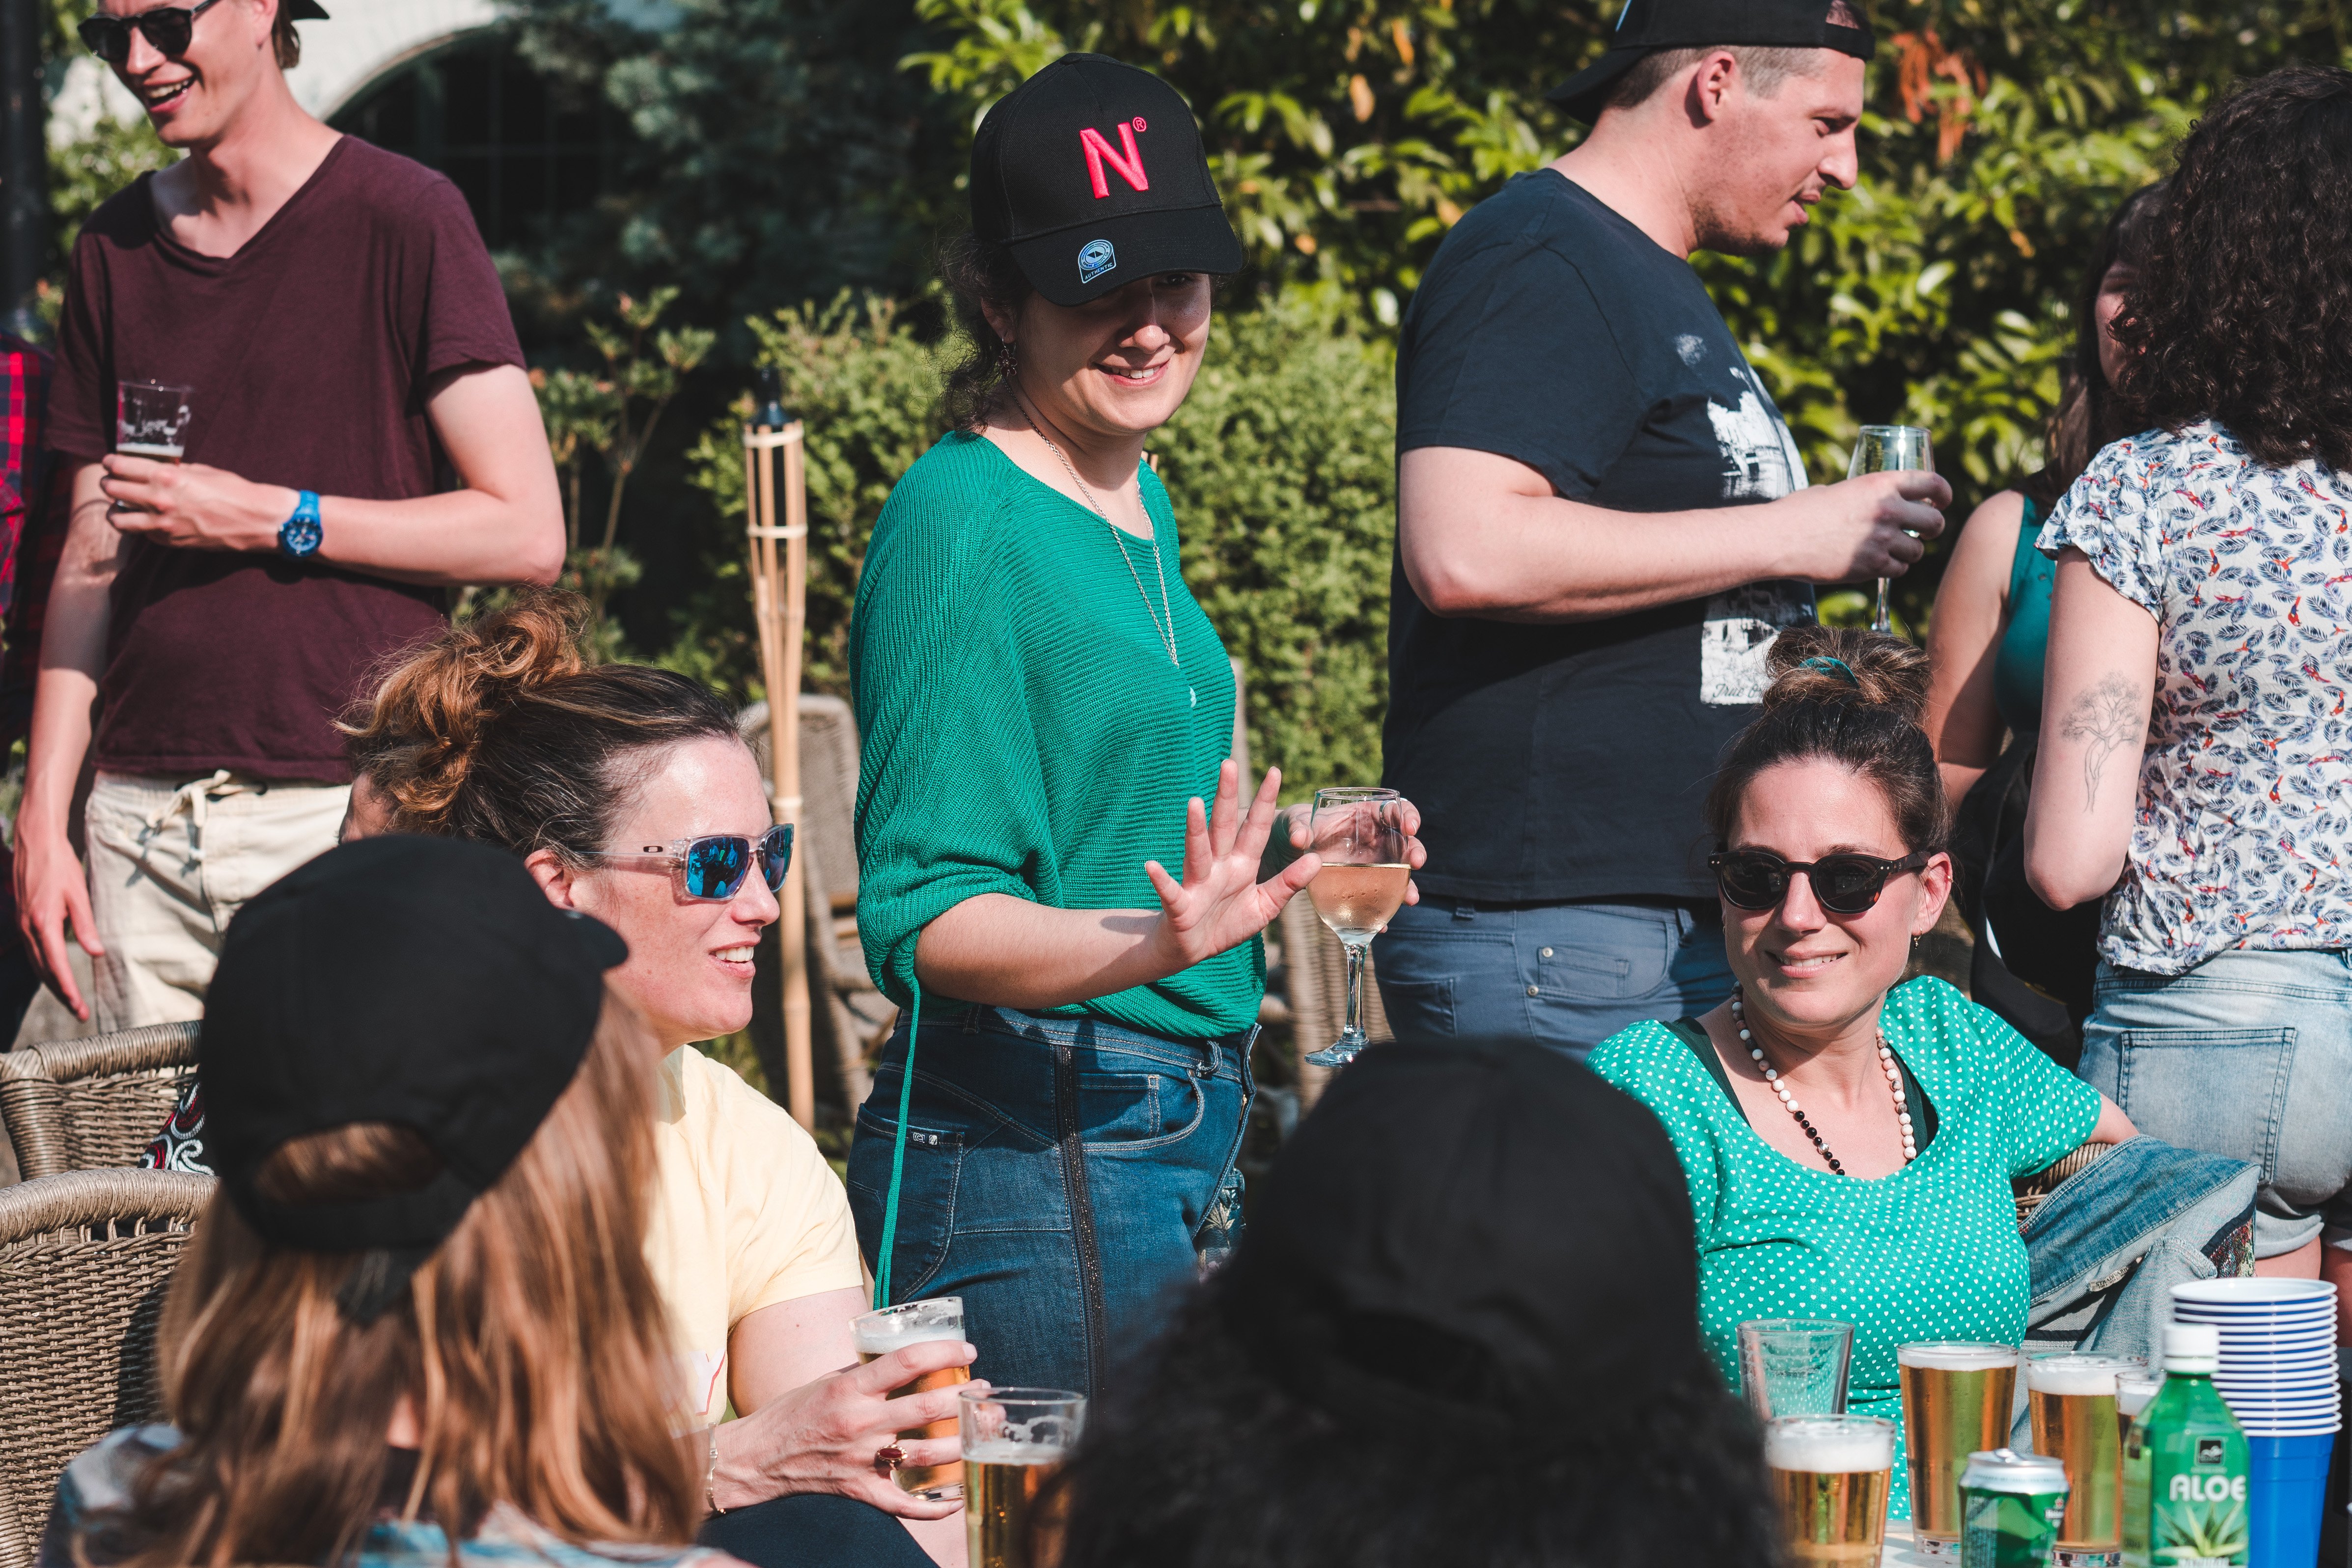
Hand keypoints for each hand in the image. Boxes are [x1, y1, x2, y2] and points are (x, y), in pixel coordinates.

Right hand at [13, 817, 102, 1020]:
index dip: (68, 990)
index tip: (79, 1007)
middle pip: (44, 971)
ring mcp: (21, 924)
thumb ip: (85, 925)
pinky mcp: (22, 920)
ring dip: (52, 984)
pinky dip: (43, 967)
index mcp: (43, 924)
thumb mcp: (79, 894)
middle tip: (79, 1013)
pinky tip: (54, 975)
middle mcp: (28, 928)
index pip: (56, 966)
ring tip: (70, 1001)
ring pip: (36, 963)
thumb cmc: (61, 866)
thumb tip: (96, 952)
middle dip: (62, 994)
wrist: (36, 843)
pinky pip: (32, 950)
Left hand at [99, 453, 295, 552]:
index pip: (121, 467)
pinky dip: (137, 526)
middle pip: (114, 490)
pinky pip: (140, 533)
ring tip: (118, 506)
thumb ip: (175, 470)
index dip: (112, 463)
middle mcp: (159, 500)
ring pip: (117, 518)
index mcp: (166, 477)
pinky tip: (144, 520)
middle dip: (109, 483)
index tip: (111, 462)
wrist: (255, 521)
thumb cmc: (234, 491)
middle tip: (112, 481)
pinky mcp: (168, 541)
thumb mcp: (202, 471)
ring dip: (114, 509)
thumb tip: (157, 468)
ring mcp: (162, 524)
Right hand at [711, 1338, 980, 1517]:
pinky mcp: (859, 1491)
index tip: (968, 1350)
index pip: (908, 1362)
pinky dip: (936, 1506)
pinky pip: (905, 1504)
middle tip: (985, 1391)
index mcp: (851, 1389)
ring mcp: (860, 1461)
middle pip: (927, 1408)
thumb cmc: (792, 1413)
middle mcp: (859, 1423)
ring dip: (963, 1443)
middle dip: (965, 1397)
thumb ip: (867, 1374)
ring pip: (926, 1456)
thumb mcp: (827, 1382)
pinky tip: (959, 1497)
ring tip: (983, 1431)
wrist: (755, 1458)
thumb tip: (909, 1362)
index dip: (944, 1352)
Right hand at [1146, 762, 1319, 968]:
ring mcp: (1198, 884)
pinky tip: (1152, 866)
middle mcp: (1219, 867)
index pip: (1255, 827)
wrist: (1193, 950)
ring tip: (1193, 803)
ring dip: (1195, 829)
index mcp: (1241, 864)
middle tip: (1229, 764)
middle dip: (1227, 797)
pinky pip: (1171, 891)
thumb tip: (1316, 859)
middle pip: (1223, 827)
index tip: (1275, 771)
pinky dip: (1161, 880)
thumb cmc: (1227, 923)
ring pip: (1197, 852)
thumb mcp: (1265, 905)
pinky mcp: (1180, 906)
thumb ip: (1288, 883)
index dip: (1265, 801)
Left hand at [1285, 799, 1430, 918]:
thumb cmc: (1297, 828)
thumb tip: (1300, 838)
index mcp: (1363, 815)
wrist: (1286, 852)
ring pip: (1399, 874)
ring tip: (1411, 899)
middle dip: (1415, 851)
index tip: (1409, 827)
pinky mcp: (1363, 886)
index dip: (1407, 815)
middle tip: (1416, 862)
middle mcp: (1374, 839)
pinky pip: (1379, 899)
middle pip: (1404, 842)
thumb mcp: (1295, 823)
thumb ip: (1298, 827)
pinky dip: (1382, 912)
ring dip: (1409, 886)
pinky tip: (1381, 925)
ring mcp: (1371, 864)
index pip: (1393, 809)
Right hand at [1771, 470, 1950, 583]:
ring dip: (1909, 552)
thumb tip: (1871, 502)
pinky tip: (1877, 563)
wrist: (1779, 538)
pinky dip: (1891, 568)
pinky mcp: (1871, 566)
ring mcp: (1880, 540)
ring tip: (1892, 550)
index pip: (1931, 483)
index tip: (1942, 502)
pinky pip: (1898, 570)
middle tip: (1925, 532)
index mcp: (1880, 484)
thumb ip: (1861, 495)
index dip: (1943, 494)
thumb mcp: (1835, 490)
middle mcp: (1887, 510)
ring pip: (1917, 551)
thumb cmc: (1799, 511)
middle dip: (1933, 528)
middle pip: (1934, 522)